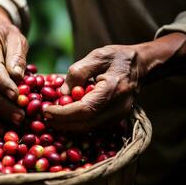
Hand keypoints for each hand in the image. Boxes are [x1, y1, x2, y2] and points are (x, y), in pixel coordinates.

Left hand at [43, 32, 185, 131]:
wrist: (140, 65)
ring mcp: (119, 116)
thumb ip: (77, 73)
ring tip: (52, 117)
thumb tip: (62, 94)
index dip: (63, 113)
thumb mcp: (96, 56)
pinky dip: (77, 124)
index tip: (46, 110)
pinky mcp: (117, 119)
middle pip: (86, 123)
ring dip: (68, 125)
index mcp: (114, 89)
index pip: (85, 109)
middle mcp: (118, 107)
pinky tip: (66, 117)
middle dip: (62, 122)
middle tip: (45, 116)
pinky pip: (94, 126)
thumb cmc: (117, 58)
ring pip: (89, 128)